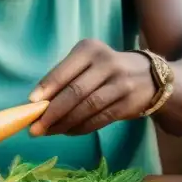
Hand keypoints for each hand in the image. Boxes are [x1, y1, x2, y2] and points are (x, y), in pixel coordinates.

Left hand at [27, 39, 156, 136]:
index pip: (64, 71)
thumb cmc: (106, 68)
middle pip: (75, 92)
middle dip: (52, 113)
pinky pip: (99, 119)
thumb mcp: (88, 62)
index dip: (46, 88)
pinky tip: (69, 131)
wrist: (150, 76)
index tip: (31, 104)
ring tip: (50, 132)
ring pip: (87, 108)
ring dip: (65, 124)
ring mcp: (120, 84)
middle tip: (36, 128)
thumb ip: (66, 77)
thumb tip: (37, 103)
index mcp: (90, 49)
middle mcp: (106, 63)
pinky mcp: (128, 103)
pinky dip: (81, 128)